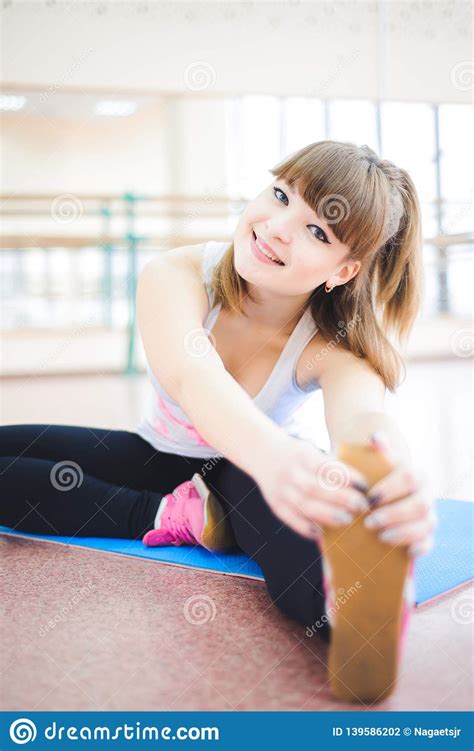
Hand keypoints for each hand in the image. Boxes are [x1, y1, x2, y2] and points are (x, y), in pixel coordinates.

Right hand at [253, 434, 371, 540]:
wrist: (263, 453)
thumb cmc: (298, 455)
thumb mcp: (313, 450)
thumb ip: (333, 464)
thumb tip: (362, 483)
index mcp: (302, 455)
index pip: (327, 467)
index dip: (347, 477)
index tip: (365, 486)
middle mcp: (290, 473)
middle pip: (316, 488)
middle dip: (341, 498)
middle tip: (362, 506)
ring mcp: (281, 490)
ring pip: (305, 506)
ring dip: (328, 515)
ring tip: (347, 520)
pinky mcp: (275, 505)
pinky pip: (291, 520)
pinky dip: (307, 528)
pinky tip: (323, 533)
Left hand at [363, 434, 437, 557]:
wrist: (381, 501)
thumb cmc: (375, 481)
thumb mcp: (374, 466)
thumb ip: (376, 453)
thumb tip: (376, 437)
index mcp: (415, 474)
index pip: (409, 477)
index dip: (390, 488)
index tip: (369, 498)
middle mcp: (426, 494)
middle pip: (420, 504)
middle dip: (395, 514)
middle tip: (369, 522)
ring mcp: (428, 516)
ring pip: (426, 525)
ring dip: (404, 532)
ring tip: (380, 537)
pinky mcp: (426, 536)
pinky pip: (429, 543)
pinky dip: (419, 548)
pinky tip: (404, 552)